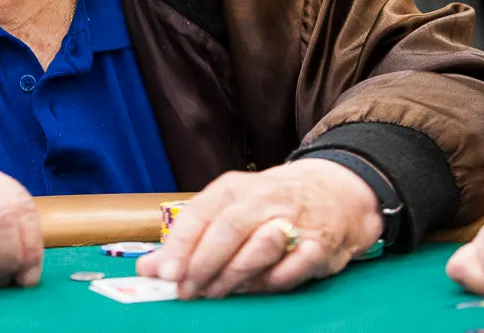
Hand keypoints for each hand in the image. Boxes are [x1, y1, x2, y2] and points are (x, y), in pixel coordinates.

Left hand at [136, 160, 380, 298]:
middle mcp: (262, 199)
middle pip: (227, 231)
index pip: (200, 215)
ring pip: (258, 250)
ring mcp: (293, 221)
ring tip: (217, 293)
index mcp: (233, 189)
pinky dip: (271, 283)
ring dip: (234, 276)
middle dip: (203, 265)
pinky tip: (256, 288)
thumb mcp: (226, 210)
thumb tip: (148, 269)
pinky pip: (291, 270)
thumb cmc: (268, 205)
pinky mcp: (319, 245)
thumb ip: (188, 240)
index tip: (166, 274)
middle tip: (187, 292)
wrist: (335, 192)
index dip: (181, 246)